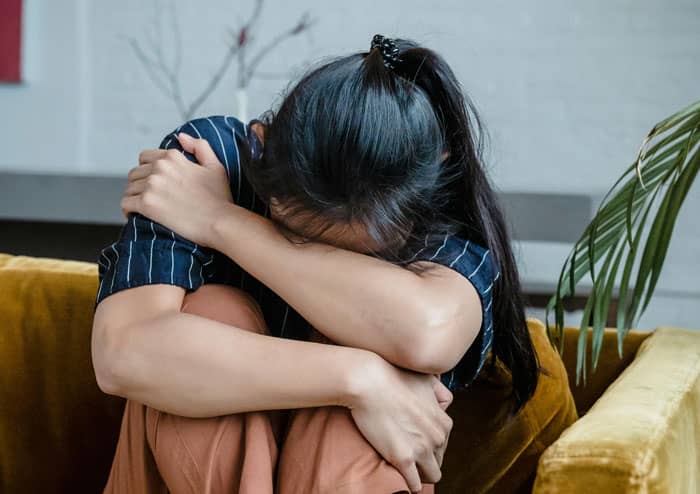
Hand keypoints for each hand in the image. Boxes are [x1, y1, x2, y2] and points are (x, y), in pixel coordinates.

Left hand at [120, 133, 232, 246]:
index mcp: (173, 157)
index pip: (145, 158)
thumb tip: (181, 137)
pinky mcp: (147, 204)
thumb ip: (200, 146)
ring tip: (146, 208)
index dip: (149, 171)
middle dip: (140, 184)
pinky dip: (128, 210)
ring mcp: (151, 185)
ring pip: (129, 188)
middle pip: (135, 173)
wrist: (220, 222)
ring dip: (135, 198)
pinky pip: (126, 203)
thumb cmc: (220, 198)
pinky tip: (136, 215)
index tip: (156, 184)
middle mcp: (159, 168)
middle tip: (152, 198)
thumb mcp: (216, 166)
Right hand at [347, 355, 453, 492]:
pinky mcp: (403, 459)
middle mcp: (437, 437)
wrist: (369, 381)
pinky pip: (414, 484)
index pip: (443, 445)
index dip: (428, 446)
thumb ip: (440, 393)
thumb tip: (443, 404)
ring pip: (431, 476)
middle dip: (425, 460)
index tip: (414, 443)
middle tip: (407, 454)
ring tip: (405, 467)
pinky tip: (399, 475)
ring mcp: (421, 449)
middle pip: (438, 461)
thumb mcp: (427, 379)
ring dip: (420, 474)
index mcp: (444, 422)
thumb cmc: (393, 376)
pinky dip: (408, 483)